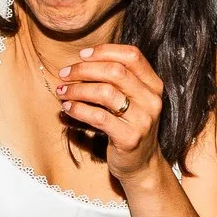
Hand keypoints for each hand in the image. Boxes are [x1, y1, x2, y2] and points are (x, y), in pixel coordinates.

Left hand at [55, 42, 165, 180]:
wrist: (141, 164)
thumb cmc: (128, 126)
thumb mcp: (132, 99)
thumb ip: (118, 79)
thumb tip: (83, 60)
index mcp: (153, 85)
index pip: (132, 55)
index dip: (104, 51)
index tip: (82, 55)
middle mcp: (152, 100)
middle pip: (116, 71)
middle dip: (84, 69)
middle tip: (64, 74)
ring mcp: (143, 120)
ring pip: (105, 92)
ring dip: (78, 89)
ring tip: (62, 92)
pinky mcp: (129, 138)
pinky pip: (99, 117)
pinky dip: (79, 109)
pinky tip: (68, 108)